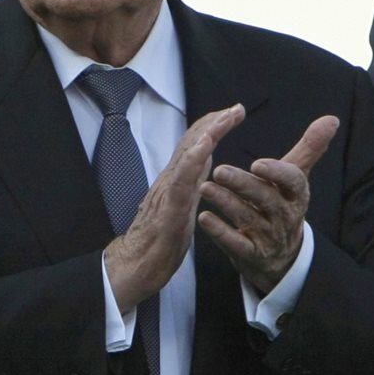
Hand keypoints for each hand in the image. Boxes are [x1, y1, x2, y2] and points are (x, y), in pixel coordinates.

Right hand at [104, 104, 245, 313]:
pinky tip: (206, 146)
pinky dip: (193, 159)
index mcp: (179, 179)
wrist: (136, 266)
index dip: (214, 126)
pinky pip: (181, 180)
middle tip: (237, 108)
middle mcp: (172, 179)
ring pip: (188, 155)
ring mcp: (169, 191)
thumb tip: (205, 162)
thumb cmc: (159, 240)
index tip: (234, 113)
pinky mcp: (169, 208)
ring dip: (208, 133)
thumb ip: (192, 182)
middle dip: (216, 121)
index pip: (197, 145)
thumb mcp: (184, 205)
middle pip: (193, 142)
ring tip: (225, 117)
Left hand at [198, 115, 339, 293]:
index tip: (257, 163)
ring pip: (247, 218)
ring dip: (225, 202)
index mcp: (297, 195)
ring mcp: (268, 238)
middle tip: (219, 170)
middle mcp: (285, 216)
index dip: (277, 173)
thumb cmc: (284, 205)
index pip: (293, 182)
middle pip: (266, 199)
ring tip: (205, 187)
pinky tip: (204, 217)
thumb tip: (332, 118)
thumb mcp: (297, 179)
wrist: (282, 256)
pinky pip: (235, 244)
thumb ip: (310, 148)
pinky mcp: (251, 255)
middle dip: (243, 185)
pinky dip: (219, 232)